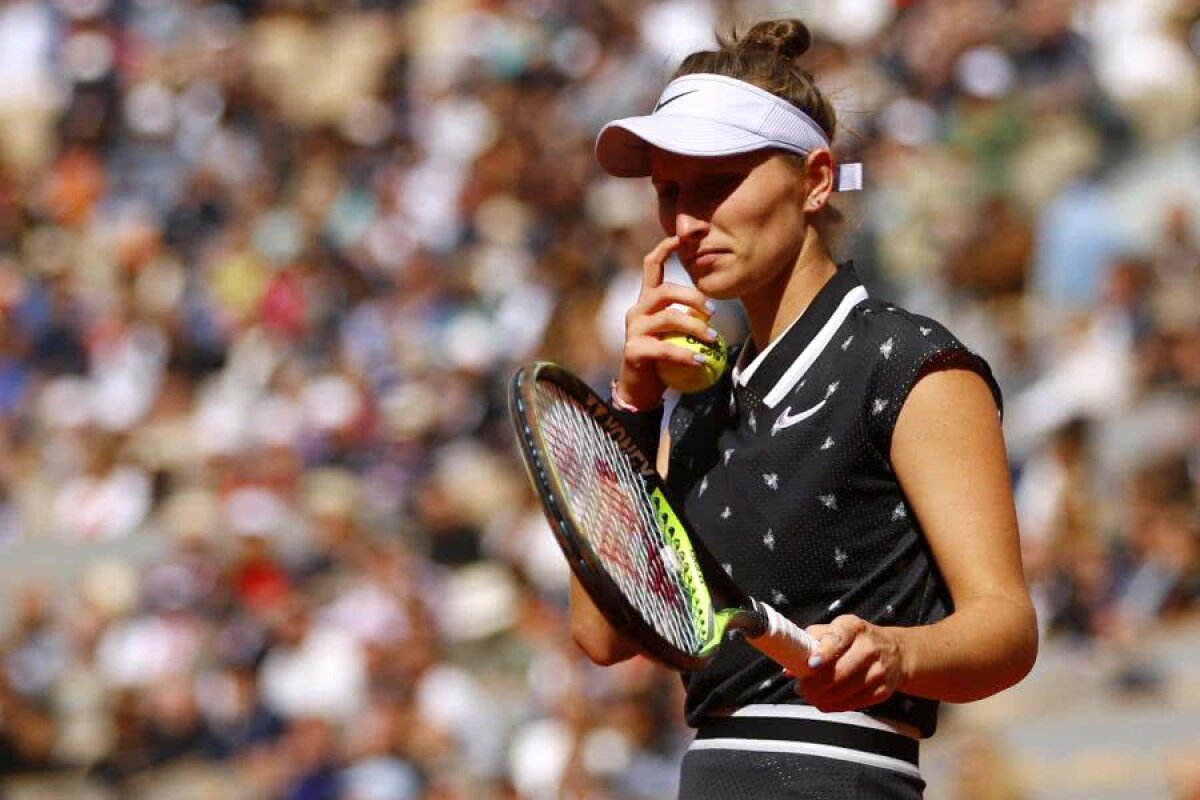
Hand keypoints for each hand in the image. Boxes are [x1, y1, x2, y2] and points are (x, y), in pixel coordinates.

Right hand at [615, 236, 717, 409]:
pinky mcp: (634, 350)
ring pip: (668, 318)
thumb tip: (715, 311)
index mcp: (646, 302)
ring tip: (714, 340)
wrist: (639, 392)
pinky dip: (686, 355)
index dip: (666, 248)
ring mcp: (634, 330)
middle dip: (693, 297)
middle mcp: (637, 310)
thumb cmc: (662, 361)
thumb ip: (688, 320)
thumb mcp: (675, 335)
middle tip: (714, 312)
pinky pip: (665, 349)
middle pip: (665, 290)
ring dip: (696, 328)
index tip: (684, 237)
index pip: (651, 265)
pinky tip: (702, 362)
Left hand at [793, 615, 905, 712]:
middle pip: (840, 672)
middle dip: (815, 685)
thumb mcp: (835, 631)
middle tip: (801, 688)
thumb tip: (788, 666)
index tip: (810, 665)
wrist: (895, 652)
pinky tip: (824, 702)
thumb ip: (810, 644)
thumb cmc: (855, 640)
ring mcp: (879, 670)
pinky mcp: (883, 690)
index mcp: (852, 627)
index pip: (837, 640)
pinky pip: (854, 704)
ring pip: (845, 691)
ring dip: (822, 698)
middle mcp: (869, 647)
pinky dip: (835, 706)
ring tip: (809, 695)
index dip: (823, 654)